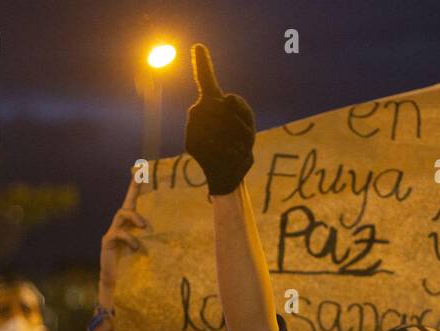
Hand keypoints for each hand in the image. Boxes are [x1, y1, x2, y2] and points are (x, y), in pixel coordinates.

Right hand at [98, 177, 147, 311]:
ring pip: (121, 213)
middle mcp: (121, 225)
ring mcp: (113, 232)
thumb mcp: (149, 250)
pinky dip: (130, 238)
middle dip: (133, 189)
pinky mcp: (107, 242)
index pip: (134, 202)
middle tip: (140, 178)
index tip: (140, 170)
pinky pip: (118, 233)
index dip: (136, 186)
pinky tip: (137, 247)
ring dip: (135, 217)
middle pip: (126, 202)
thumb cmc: (135, 267)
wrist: (118, 283)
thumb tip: (182, 234)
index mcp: (131, 225)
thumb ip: (157, 241)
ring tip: (145, 227)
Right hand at [184, 43, 255, 195]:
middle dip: (240, 123)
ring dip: (236, 137)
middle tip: (243, 139)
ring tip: (235, 149)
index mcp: (213, 103)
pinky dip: (227, 149)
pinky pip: (214, 139)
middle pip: (223, 105)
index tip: (199, 47)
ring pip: (220, 123)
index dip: (202, 63)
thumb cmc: (239, 147)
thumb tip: (226, 99)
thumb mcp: (248, 125)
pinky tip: (227, 155)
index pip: (205, 79)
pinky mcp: (191, 142)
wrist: (227, 175)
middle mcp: (200, 111)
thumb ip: (241, 108)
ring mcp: (194, 127)